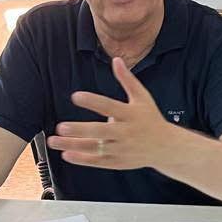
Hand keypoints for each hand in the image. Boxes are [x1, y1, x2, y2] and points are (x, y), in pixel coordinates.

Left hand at [46, 57, 177, 170]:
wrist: (167, 147)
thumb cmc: (151, 120)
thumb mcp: (143, 97)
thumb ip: (127, 80)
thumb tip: (117, 60)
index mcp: (130, 115)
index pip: (109, 106)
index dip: (92, 101)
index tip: (76, 96)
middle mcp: (125, 133)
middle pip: (99, 131)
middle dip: (79, 130)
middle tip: (61, 126)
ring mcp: (121, 149)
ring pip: (94, 148)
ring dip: (73, 145)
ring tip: (55, 141)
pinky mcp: (118, 161)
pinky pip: (97, 161)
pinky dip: (82, 159)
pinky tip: (67, 154)